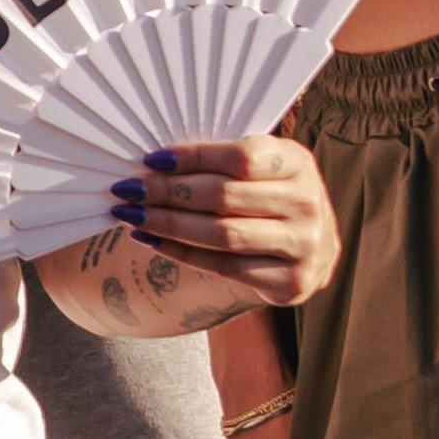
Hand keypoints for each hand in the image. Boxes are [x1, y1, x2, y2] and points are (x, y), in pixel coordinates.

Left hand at [101, 137, 340, 312]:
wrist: (311, 251)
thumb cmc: (271, 197)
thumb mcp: (261, 169)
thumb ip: (221, 162)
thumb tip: (154, 163)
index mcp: (298, 162)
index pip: (239, 157)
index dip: (192, 158)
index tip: (151, 161)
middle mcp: (307, 202)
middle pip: (223, 196)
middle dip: (167, 192)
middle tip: (128, 190)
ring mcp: (304, 245)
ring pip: (220, 234)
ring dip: (167, 224)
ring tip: (131, 215)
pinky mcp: (290, 281)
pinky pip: (222, 265)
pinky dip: (180, 252)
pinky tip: (151, 239)